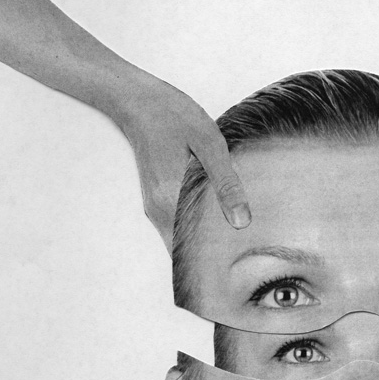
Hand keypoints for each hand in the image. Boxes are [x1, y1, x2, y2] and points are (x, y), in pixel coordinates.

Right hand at [116, 77, 249, 253]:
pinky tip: (216, 223)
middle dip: (210, 262)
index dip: (212, 267)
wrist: (137, 100)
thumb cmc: (174, 117)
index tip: (232, 279)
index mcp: (171, 200)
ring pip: (179, 240)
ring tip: (234, 249)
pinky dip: (195, 231)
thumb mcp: (209, 145)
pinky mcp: (156, 198)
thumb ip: (225, 184)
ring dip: (202, 246)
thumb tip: (241, 222)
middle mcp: (158, 210)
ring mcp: (154, 206)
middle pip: (184, 252)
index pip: (190, 251)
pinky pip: (176, 225)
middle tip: (240, 269)